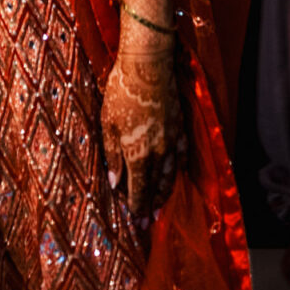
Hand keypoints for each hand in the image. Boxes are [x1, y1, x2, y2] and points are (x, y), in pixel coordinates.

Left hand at [100, 48, 186, 224]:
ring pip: (170, 175)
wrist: (148, 66)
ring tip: (160, 205)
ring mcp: (172, 141)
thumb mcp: (108, 124)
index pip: (138, 191)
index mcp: (138, 155)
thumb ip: (112, 156)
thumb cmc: (121, 93)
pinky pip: (181, 155)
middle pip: (155, 187)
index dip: (137, 208)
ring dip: (165, 192)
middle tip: (149, 222)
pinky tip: (175, 173)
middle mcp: (158, 153)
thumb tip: (115, 183)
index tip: (137, 223)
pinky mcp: (180, 126)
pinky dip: (178, 168)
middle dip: (151, 206)